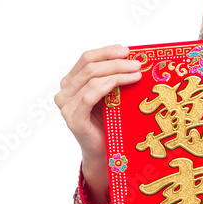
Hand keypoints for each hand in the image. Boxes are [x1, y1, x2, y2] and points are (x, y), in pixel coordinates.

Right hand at [55, 45, 142, 202]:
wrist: (105, 153)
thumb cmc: (110, 123)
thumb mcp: (112, 96)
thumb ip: (114, 78)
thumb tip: (136, 58)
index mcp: (72, 82)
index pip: (87, 58)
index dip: (107, 51)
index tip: (128, 50)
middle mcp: (65, 91)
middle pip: (90, 66)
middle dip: (116, 62)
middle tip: (137, 64)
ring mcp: (67, 106)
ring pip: (90, 78)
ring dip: (116, 72)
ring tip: (136, 73)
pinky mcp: (73, 119)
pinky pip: (87, 97)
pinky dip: (103, 87)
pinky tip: (116, 82)